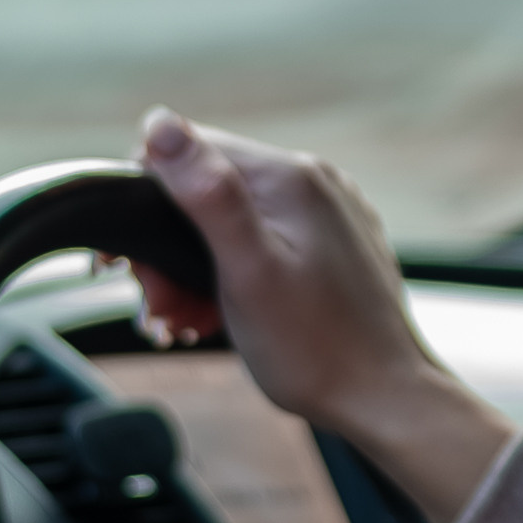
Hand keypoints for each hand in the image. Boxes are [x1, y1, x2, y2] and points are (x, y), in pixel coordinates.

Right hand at [132, 110, 514, 522]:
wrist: (386, 400)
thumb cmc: (314, 348)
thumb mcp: (246, 271)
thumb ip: (207, 194)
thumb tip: (159, 122)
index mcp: (290, 177)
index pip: (189, 151)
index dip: (147, 203)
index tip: (137, 268)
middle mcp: (316, 181)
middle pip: (211, 190)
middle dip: (172, 250)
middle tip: (164, 311)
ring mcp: (331, 213)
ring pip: (236, 221)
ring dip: (198, 270)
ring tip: (192, 322)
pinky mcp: (337, 246)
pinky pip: (268, 243)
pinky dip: (238, 275)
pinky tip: (226, 317)